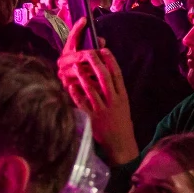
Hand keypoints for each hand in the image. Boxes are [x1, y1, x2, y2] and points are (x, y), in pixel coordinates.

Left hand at [57, 20, 138, 164]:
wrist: (120, 143)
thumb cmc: (120, 121)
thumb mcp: (123, 104)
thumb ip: (115, 90)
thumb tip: (105, 72)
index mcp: (123, 96)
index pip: (117, 74)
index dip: (111, 61)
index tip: (104, 50)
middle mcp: (114, 101)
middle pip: (105, 78)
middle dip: (96, 64)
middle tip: (89, 52)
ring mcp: (102, 109)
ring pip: (92, 89)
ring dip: (84, 76)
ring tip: (76, 66)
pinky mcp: (92, 117)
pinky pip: (82, 103)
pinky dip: (76, 93)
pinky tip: (70, 86)